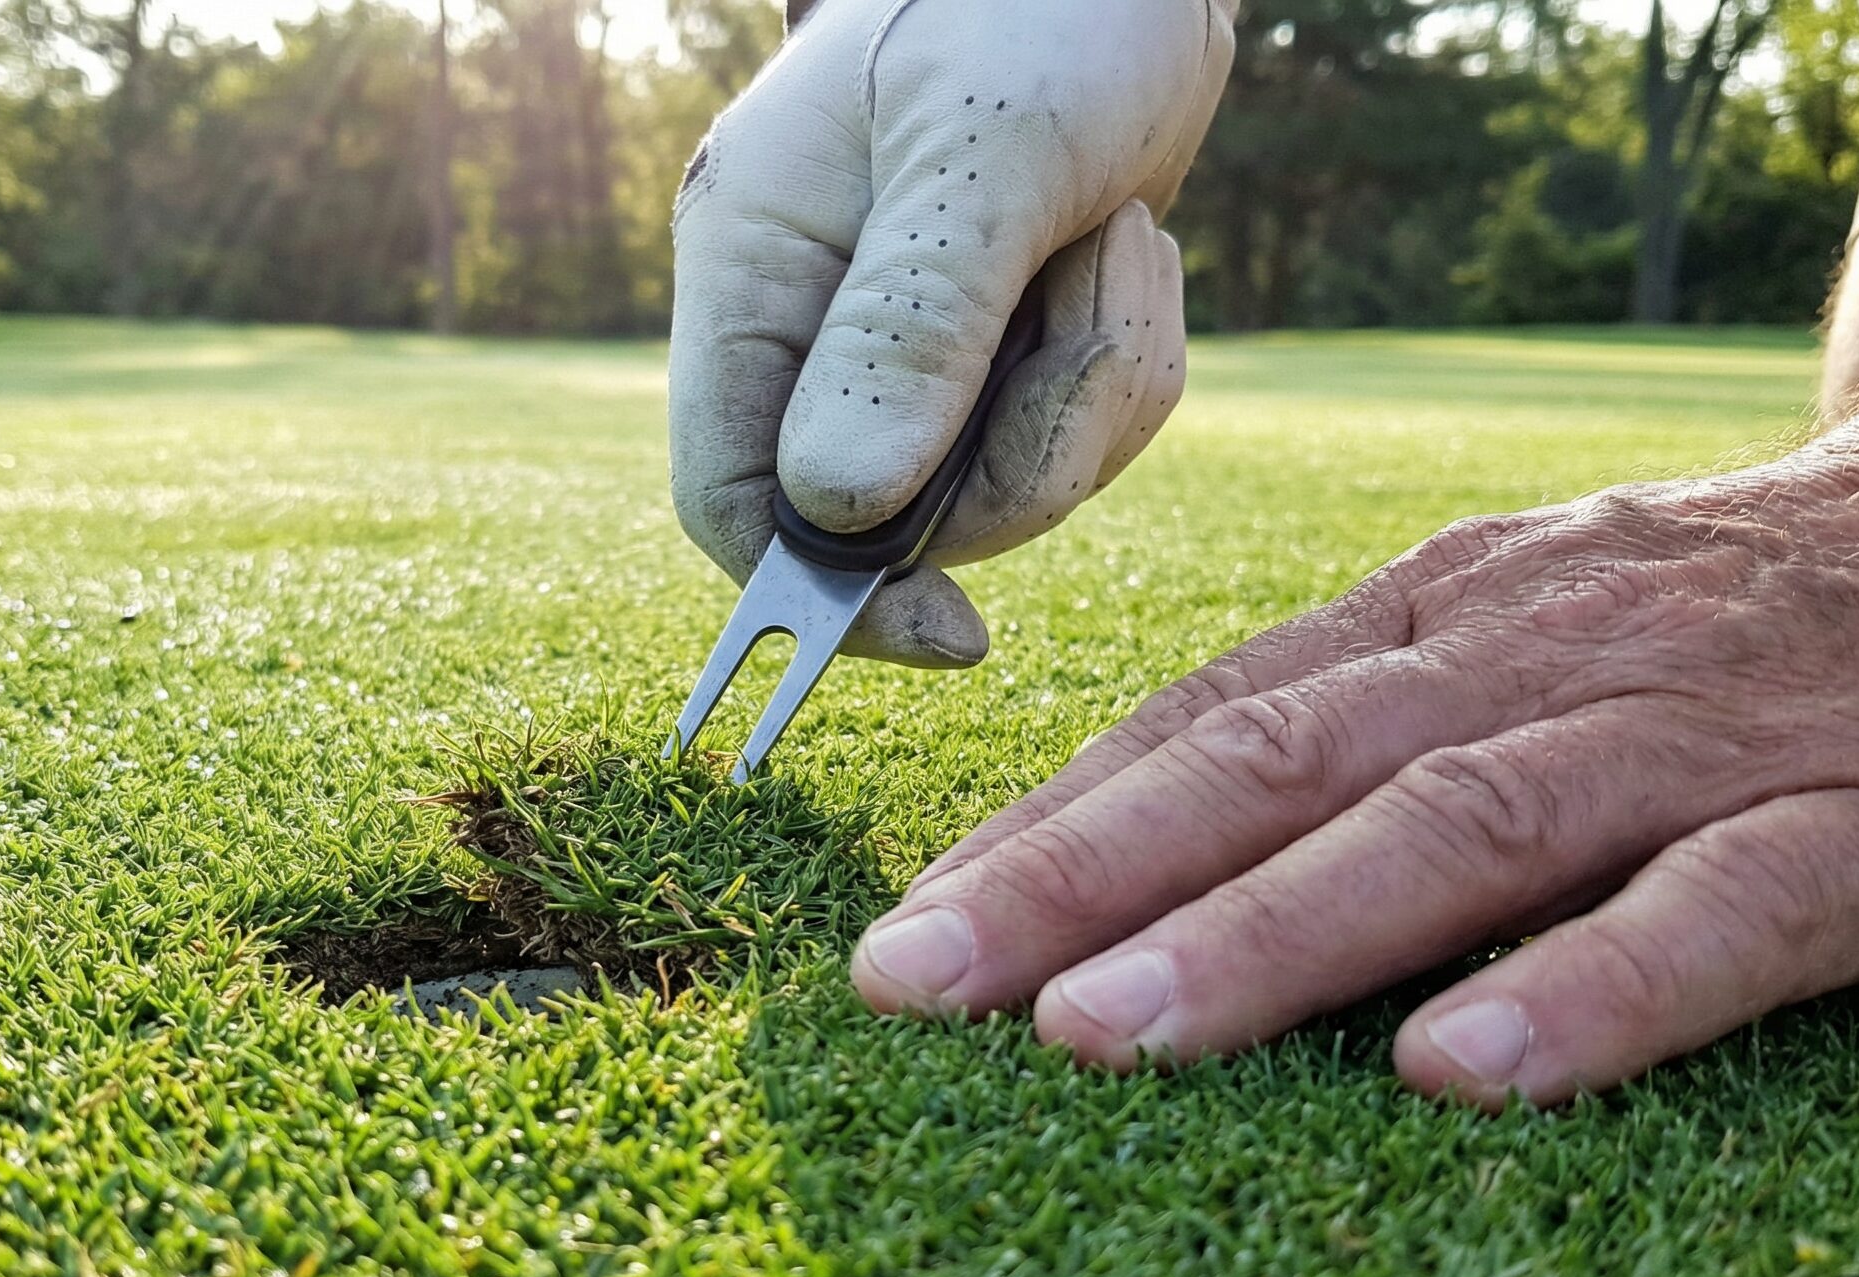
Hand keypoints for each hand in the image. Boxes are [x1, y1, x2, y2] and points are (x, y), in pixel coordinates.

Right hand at [669, 0, 1232, 666]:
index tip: (953, 633)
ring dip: (1098, 384)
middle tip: (1094, 288)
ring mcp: (909, 344)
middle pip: (900, 517)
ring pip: (1004, 479)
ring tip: (1118, 234)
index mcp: (755, 271)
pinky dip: (1123, 357)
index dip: (823, 595)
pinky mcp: (996, 344)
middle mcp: (814, 326)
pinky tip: (1128, 241)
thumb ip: (911, 328)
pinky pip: (1067, 431)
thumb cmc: (1041, 4)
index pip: (730, 501)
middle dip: (1031, 441)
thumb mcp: (986, 152)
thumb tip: (839, 515)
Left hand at [848, 383, 1858, 1103]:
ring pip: (1457, 830)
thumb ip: (1357, 724)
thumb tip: (1134, 855)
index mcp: (1438, 620)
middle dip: (1079, 880)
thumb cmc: (1730, 619)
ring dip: (1266, 936)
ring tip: (1104, 1035)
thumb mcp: (1520, 629)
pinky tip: (1458, 1074)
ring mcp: (1697, 737)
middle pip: (1277, 767)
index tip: (904, 934)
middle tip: (917, 984)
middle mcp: (1534, 660)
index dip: (1046, 828)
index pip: (1207, 721)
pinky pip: (1718, 912)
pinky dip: (1586, 992)